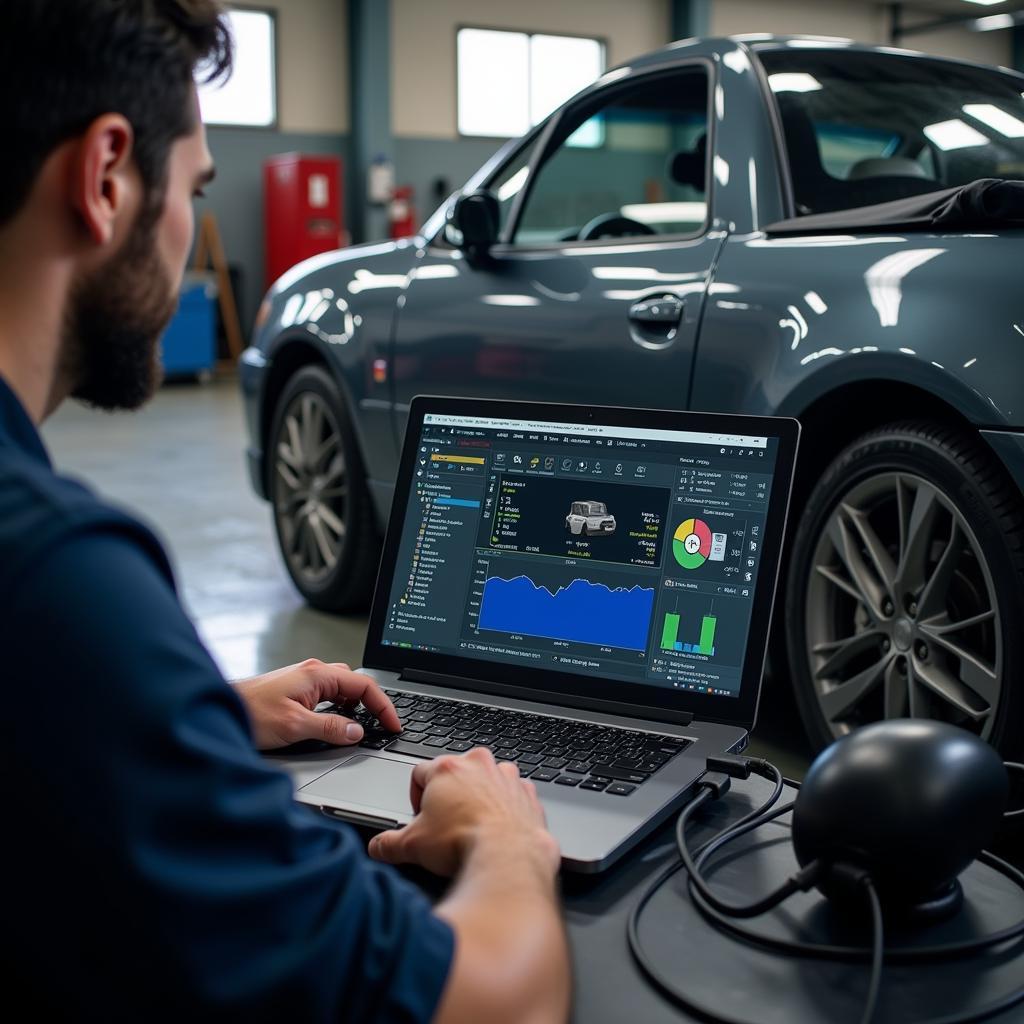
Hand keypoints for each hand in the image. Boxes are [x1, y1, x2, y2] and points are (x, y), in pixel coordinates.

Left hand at [232, 658, 400, 750]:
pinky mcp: (294, 689)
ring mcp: (303, 679)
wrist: (216, 709)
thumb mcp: (295, 726)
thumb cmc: (249, 713)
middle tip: (382, 726)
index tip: (393, 724)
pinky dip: (339, 708)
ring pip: (341, 689)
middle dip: (372, 704)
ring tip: (363, 726)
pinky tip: (336, 722)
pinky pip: (328, 695)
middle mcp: (313, 672)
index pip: (364, 685)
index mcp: (318, 674)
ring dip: (355, 706)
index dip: (383, 706)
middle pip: (355, 684)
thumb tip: (357, 732)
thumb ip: (330, 729)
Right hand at [368, 747, 559, 876]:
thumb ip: (388, 843)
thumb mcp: (412, 846)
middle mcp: (479, 765)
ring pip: (486, 781)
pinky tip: (497, 830)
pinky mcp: (527, 794)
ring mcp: (507, 777)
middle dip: (448, 796)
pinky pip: (512, 795)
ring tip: (472, 827)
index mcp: (448, 768)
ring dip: (478, 798)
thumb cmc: (462, 843)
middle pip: (455, 774)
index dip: (415, 795)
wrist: (508, 859)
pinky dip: (504, 808)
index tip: (420, 815)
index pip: (420, 772)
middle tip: (445, 823)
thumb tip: (377, 846)